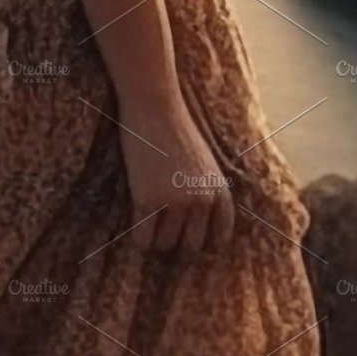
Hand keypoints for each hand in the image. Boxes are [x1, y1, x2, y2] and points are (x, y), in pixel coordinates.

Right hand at [119, 100, 236, 256]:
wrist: (155, 109)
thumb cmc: (177, 131)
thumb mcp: (205, 164)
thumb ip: (205, 192)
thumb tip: (193, 225)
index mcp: (219, 192)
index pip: (220, 237)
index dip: (205, 243)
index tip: (190, 239)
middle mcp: (201, 201)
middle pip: (191, 246)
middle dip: (178, 240)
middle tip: (164, 230)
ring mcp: (174, 203)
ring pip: (166, 245)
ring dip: (156, 240)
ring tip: (149, 225)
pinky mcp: (147, 201)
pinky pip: (143, 239)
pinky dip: (139, 240)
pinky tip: (136, 229)